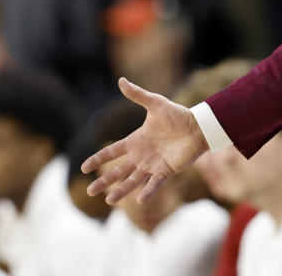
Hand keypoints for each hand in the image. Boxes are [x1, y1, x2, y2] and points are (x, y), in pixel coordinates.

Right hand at [82, 77, 208, 204]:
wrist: (198, 127)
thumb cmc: (177, 115)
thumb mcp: (155, 103)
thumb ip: (137, 95)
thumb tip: (121, 80)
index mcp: (136, 140)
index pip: (112, 151)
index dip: (98, 159)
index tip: (83, 168)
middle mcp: (141, 155)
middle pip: (118, 170)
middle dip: (105, 180)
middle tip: (91, 191)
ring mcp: (153, 165)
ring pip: (133, 180)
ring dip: (122, 190)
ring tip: (109, 201)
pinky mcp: (166, 172)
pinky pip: (154, 184)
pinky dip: (148, 192)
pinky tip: (139, 201)